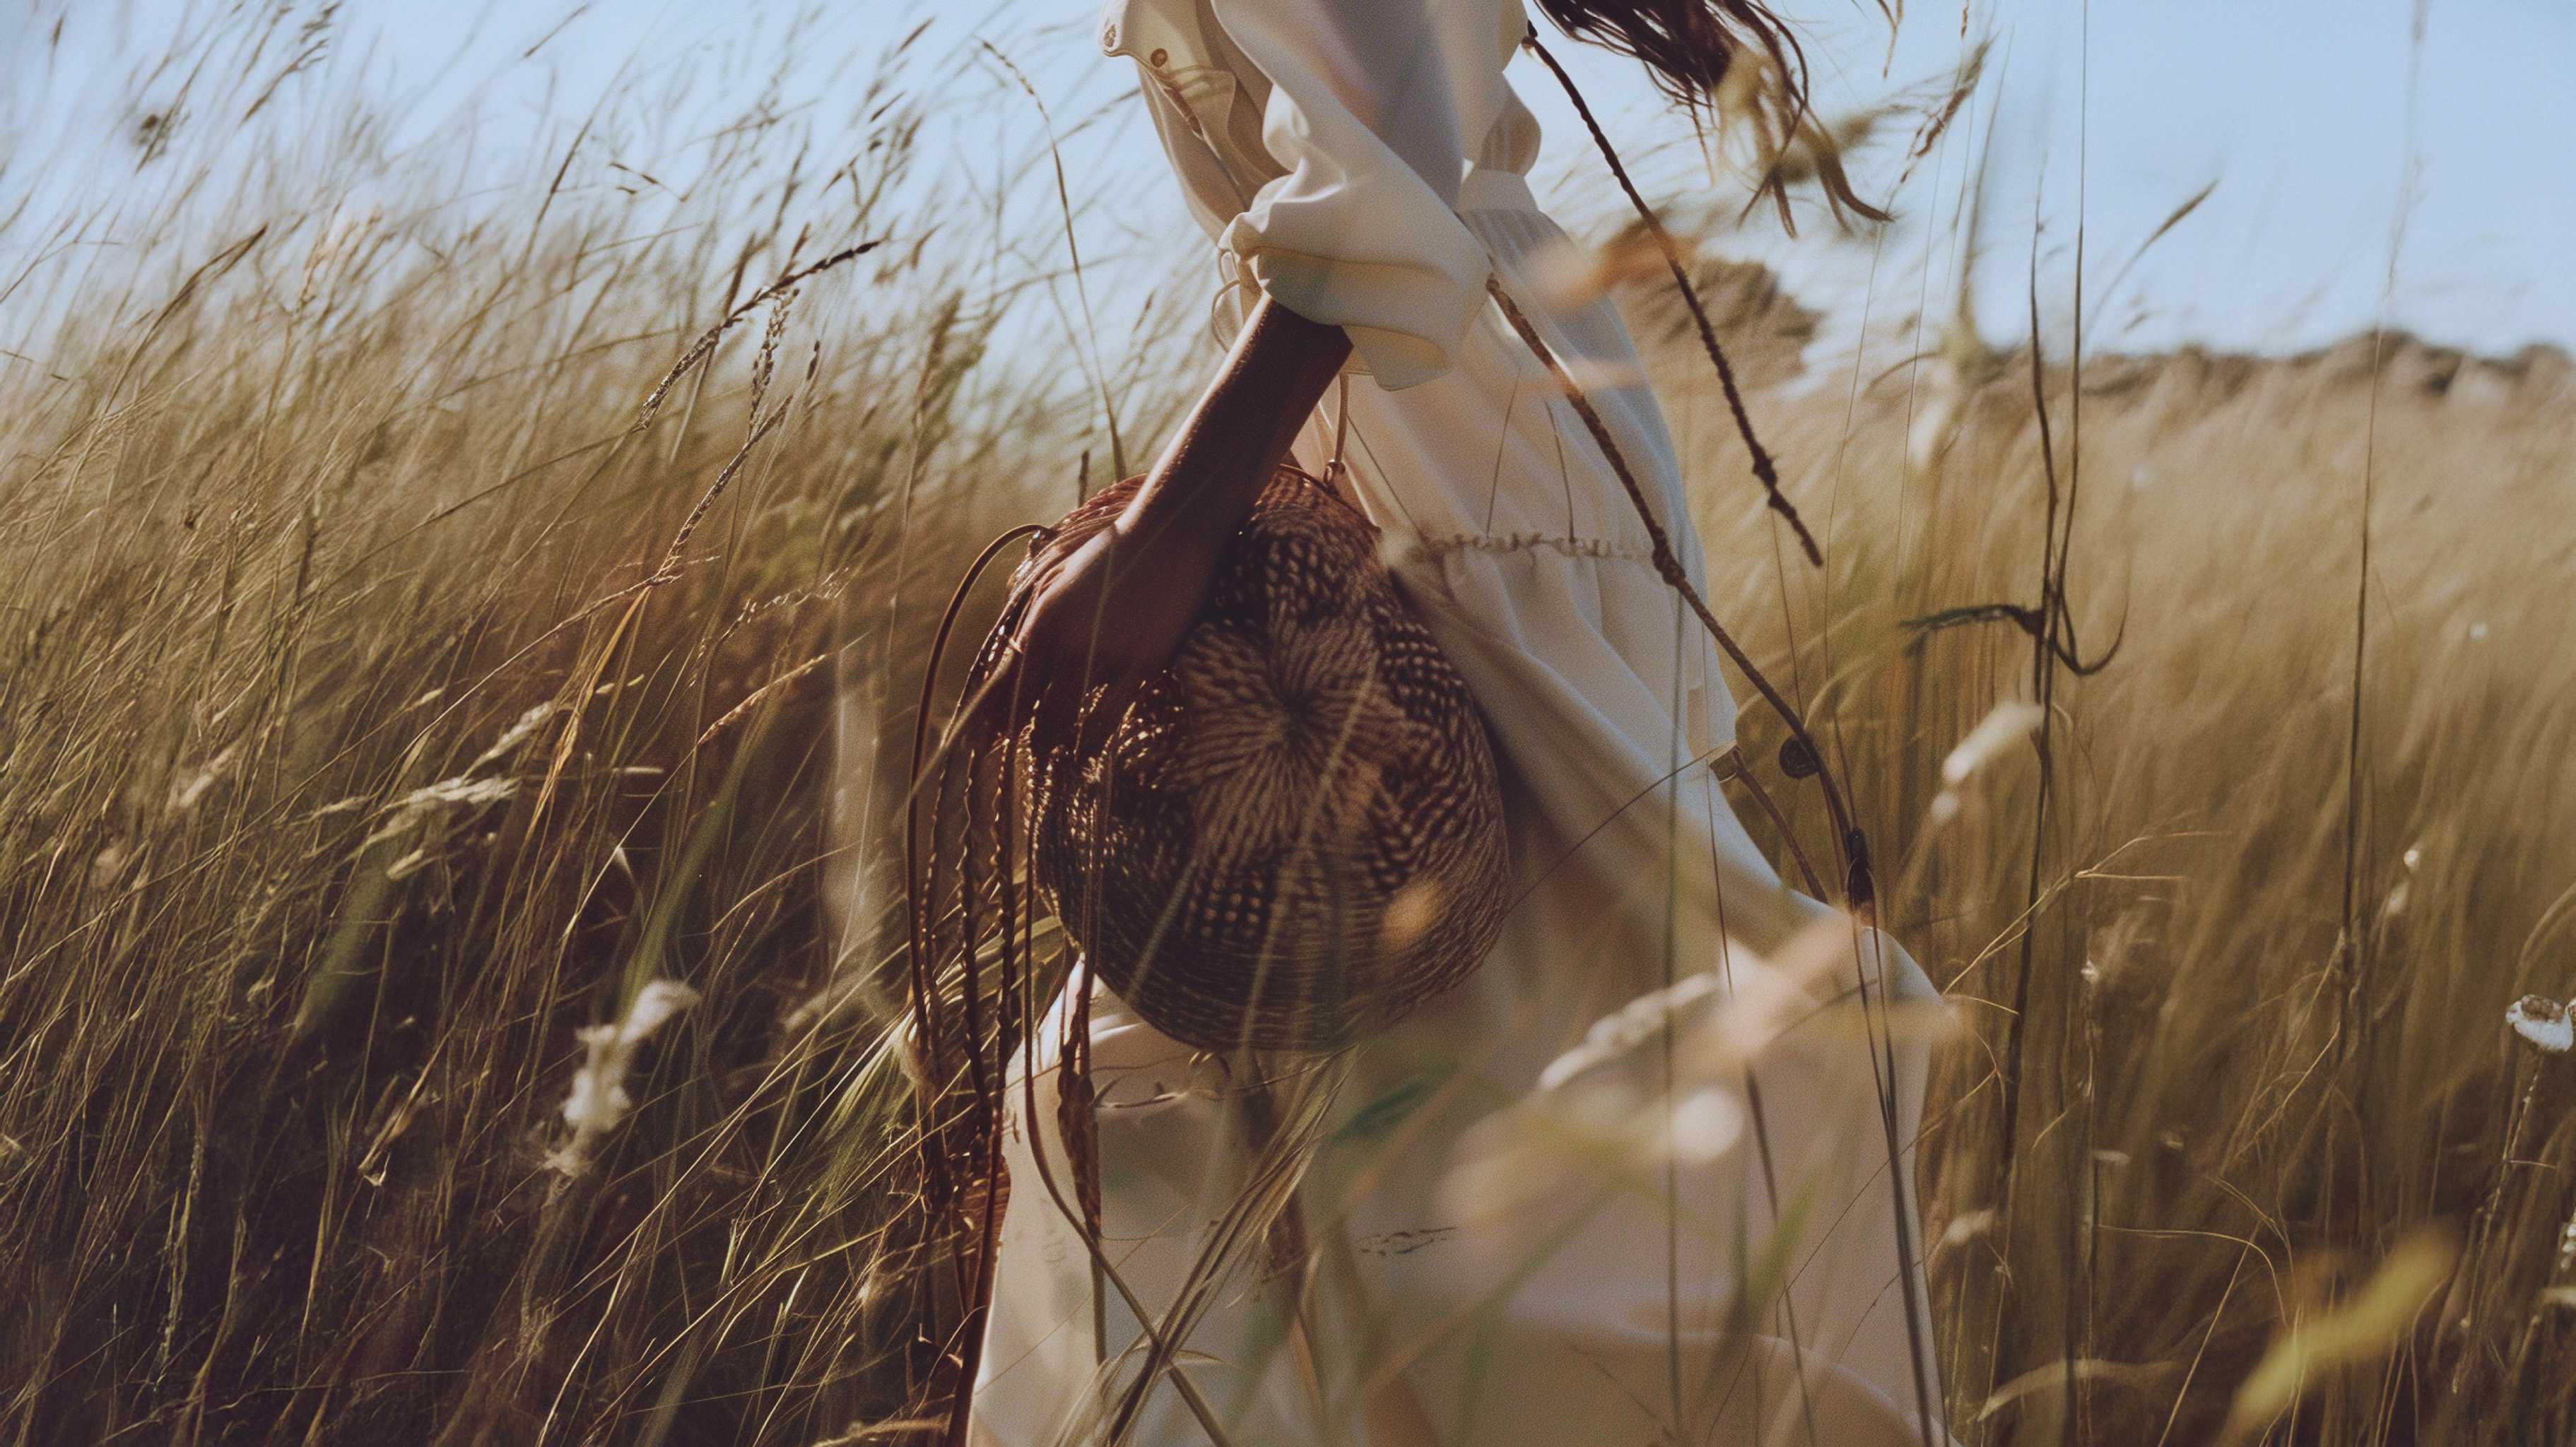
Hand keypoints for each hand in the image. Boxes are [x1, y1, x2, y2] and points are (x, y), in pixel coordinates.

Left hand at [976, 515, 1213, 754]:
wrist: (1170, 532)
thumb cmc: (1115, 553)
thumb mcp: (1062, 577)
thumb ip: (1037, 616)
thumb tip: (1014, 652)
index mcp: (1042, 618)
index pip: (1005, 680)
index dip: (989, 717)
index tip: (978, 743)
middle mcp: (1066, 639)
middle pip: (1031, 708)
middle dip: (1022, 737)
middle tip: (1021, 757)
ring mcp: (1105, 653)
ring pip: (1065, 718)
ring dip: (1054, 744)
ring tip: (1052, 760)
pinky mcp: (1142, 664)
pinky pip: (1108, 718)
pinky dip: (1091, 743)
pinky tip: (1084, 757)